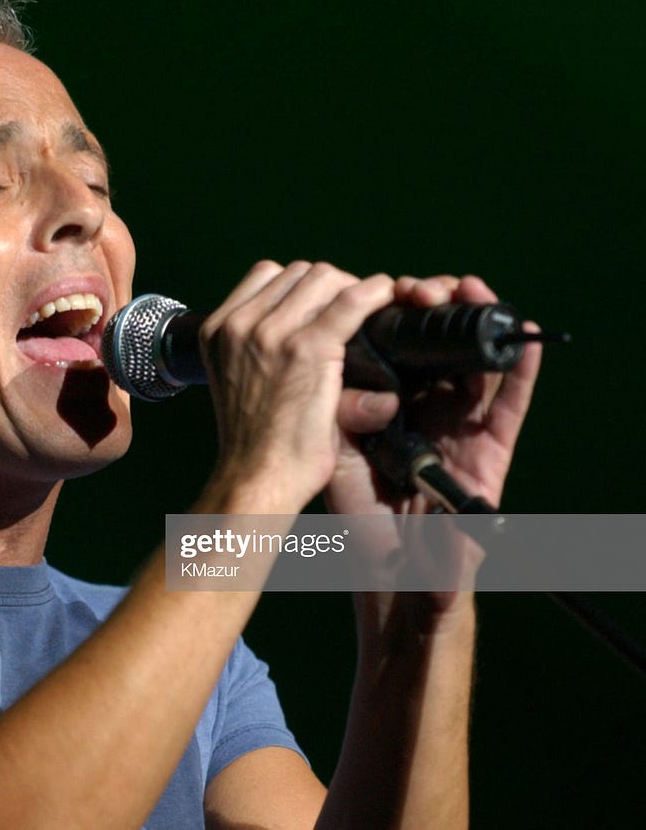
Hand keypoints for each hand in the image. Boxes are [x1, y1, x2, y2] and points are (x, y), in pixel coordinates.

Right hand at [198, 261, 394, 513]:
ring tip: (368, 316)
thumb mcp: (240, 382)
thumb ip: (260, 350)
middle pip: (298, 272)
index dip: (302, 287)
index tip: (323, 306)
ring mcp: (272, 333)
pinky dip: (375, 294)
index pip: (267, 275)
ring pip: (325, 278)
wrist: (256, 479)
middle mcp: (240, 324)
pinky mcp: (308, 349)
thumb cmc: (255, 444)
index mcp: (217, 330)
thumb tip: (308, 326)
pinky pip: (352, 301)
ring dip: (351, 290)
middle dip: (330, 286)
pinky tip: (387, 301)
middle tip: (353, 314)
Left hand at [326, 275, 541, 516]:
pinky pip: (510, 404)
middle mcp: (429, 409)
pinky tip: (522, 340)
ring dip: (475, 322)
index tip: (386, 290)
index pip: (397, 350)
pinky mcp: (492, 448)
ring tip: (468, 289)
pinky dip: (521, 370)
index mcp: (390, 407)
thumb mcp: (340, 458)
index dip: (394, 317)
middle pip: (438, 348)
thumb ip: (344, 418)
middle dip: (434, 310)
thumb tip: (362, 385)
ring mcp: (463, 426)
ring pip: (477, 363)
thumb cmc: (362, 519)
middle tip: (423, 288)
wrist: (395, 574)